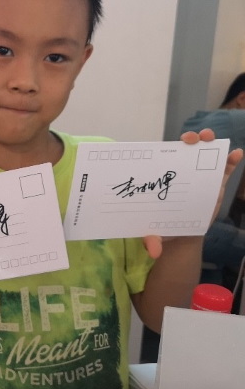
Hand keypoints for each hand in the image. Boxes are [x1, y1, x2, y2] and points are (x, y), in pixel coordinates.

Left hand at [143, 128, 242, 258]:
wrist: (182, 235)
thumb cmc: (164, 227)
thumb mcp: (155, 232)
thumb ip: (152, 239)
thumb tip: (153, 250)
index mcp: (165, 180)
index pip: (167, 158)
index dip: (171, 147)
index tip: (174, 143)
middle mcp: (184, 174)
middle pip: (188, 151)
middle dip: (192, 139)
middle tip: (193, 139)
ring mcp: (202, 178)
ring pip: (208, 156)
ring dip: (212, 144)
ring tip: (213, 140)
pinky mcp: (217, 185)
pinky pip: (226, 170)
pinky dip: (232, 160)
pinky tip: (237, 153)